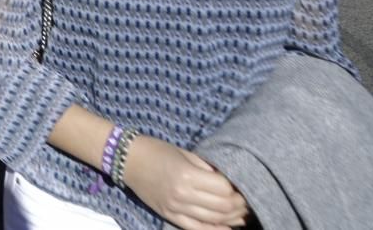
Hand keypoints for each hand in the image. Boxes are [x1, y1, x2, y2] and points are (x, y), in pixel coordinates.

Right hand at [124, 135, 248, 229]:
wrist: (126, 158)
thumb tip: (229, 181)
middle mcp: (182, 195)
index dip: (238, 189)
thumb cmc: (156, 150)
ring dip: (231, 218)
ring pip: (213, 220)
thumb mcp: (185, 153)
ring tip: (241, 213)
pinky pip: (197, 228)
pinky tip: (227, 228)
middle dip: (239, 205)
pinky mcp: (169, 215)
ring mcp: (175, 208)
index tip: (243, 185)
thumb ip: (207, 168)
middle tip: (247, 200)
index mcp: (187, 175)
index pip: (224, 190)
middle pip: (222, 207)